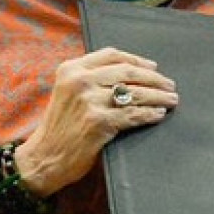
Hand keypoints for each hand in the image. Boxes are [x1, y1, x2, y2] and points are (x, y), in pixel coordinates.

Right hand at [13, 47, 177, 195]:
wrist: (42, 158)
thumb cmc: (60, 127)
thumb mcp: (67, 92)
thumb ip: (90, 79)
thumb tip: (133, 73)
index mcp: (71, 69)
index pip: (112, 55)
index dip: (137, 60)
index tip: (153, 67)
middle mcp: (80, 81)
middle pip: (128, 72)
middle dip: (154, 79)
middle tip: (169, 85)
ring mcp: (89, 101)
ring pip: (135, 93)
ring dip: (158, 97)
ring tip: (171, 99)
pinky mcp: (98, 122)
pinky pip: (133, 114)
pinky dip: (150, 114)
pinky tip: (159, 115)